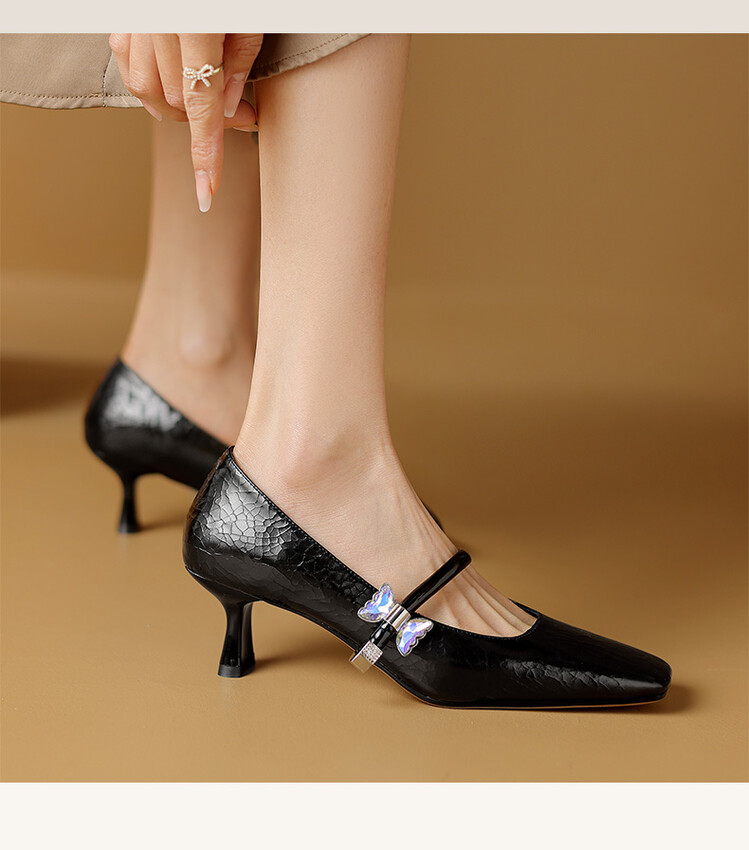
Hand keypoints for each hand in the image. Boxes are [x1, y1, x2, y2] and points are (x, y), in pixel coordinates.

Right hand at [109, 33, 263, 211]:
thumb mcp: (248, 18)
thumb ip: (239, 61)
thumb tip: (229, 110)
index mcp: (192, 27)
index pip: (200, 107)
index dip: (206, 154)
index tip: (207, 193)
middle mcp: (156, 26)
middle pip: (177, 102)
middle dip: (211, 118)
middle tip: (244, 113)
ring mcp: (135, 23)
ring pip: (149, 90)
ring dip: (178, 103)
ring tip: (210, 92)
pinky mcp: (123, 18)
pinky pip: (129, 66)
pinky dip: (149, 84)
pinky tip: (168, 86)